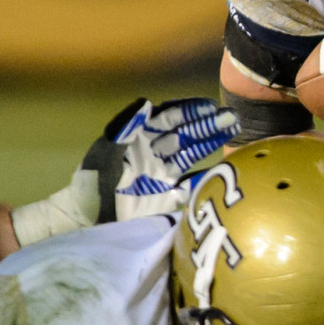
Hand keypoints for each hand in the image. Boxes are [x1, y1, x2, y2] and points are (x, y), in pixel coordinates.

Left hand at [88, 97, 234, 220]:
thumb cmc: (93, 184)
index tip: (210, 106)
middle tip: (232, 118)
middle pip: (186, 134)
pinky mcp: (167, 197)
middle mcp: (155, 152)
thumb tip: (147, 103)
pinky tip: (223, 171)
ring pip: (192, 153)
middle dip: (208, 125)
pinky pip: (192, 183)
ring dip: (212, 143)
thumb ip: (125, 128)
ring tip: (234, 133)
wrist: (89, 221)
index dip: (190, 110)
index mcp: (139, 138)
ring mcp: (163, 174)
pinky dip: (206, 177)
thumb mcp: (106, 153)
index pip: (169, 118)